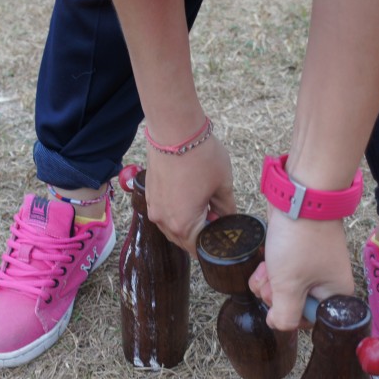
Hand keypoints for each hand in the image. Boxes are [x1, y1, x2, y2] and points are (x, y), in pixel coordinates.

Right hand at [145, 134, 235, 255]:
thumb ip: (227, 208)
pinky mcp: (150, 196)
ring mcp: (154, 209)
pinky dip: (177, 213)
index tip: (225, 232)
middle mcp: (164, 222)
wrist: (174, 131)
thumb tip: (228, 218)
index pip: (201, 248)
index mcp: (183, 225)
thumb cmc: (200, 156)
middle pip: (185, 241)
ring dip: (189, 225)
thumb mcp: (223, 184)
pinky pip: (165, 214)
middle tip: (218, 218)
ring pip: (173, 228)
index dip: (215, 243)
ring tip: (205, 206)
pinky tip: (190, 198)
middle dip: (202, 235)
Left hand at [248, 212, 354, 330]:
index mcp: (336, 294)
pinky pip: (280, 272)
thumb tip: (278, 325)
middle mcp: (327, 282)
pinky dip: (269, 268)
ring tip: (268, 267)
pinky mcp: (297, 254)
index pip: (310, 321)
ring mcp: (312, 267)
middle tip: (274, 279)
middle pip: (294, 304)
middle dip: (276, 294)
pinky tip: (264, 261)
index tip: (281, 300)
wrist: (299, 197)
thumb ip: (285, 314)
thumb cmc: (300, 240)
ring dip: (269, 281)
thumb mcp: (289, 285)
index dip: (290, 314)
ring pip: (283, 288)